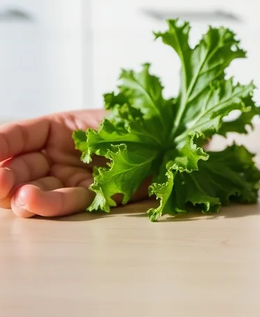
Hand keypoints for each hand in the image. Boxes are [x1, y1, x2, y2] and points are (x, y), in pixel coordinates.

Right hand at [0, 110, 145, 217]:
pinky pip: (68, 202)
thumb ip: (76, 124)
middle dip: (3, 174)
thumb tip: (19, 134)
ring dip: (22, 195)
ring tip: (19, 194)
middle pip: (18, 167)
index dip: (0, 143)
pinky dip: (50, 204)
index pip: (18, 135)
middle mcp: (61, 154)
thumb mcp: (108, 113)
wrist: (183, 143)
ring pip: (36, 190)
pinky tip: (33, 201)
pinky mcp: (94, 197)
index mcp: (60, 127)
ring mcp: (73, 177)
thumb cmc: (147, 119)